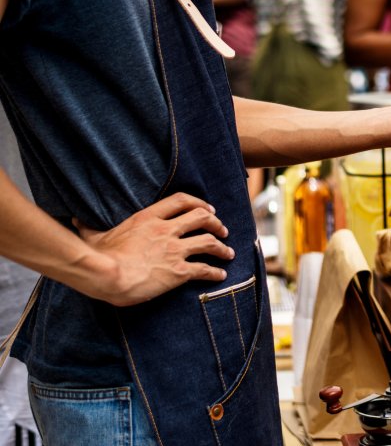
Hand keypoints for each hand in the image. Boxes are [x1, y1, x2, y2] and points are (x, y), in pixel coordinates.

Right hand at [74, 193, 233, 306]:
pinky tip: (221, 275)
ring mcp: (174, 250)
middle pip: (202, 218)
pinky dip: (215, 272)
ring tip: (228, 253)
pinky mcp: (178, 271)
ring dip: (221, 248)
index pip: (181, 201)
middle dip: (216, 223)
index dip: (198, 203)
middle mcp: (166, 230)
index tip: (208, 208)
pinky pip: (204, 269)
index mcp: (148, 218)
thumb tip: (75, 221)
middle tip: (222, 230)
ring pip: (208, 243)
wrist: (106, 275)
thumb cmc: (97, 257)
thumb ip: (89, 227)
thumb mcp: (93, 236)